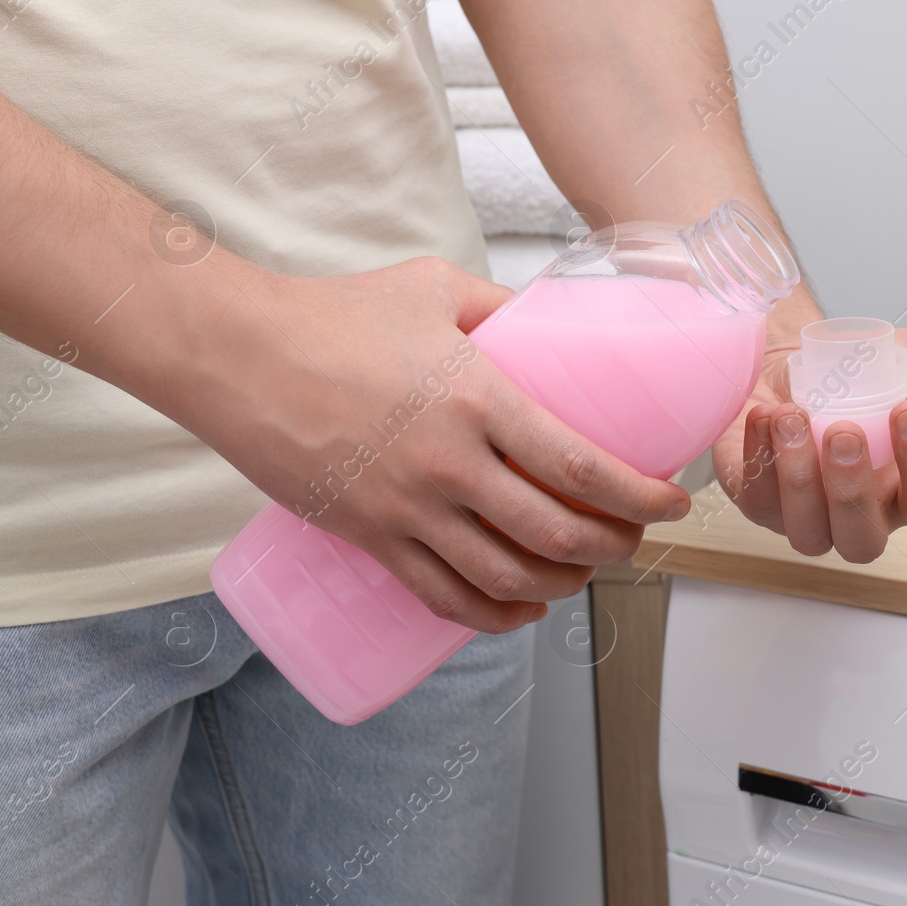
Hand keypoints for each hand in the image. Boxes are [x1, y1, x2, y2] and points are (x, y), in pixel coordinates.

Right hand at [172, 257, 689, 632]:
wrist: (234, 352)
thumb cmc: (333, 313)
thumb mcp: (435, 288)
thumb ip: (500, 307)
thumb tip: (549, 323)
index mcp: (478, 399)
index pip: (583, 468)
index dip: (641, 497)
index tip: (672, 503)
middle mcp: (449, 465)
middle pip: (556, 534)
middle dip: (613, 547)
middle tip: (633, 538)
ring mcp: (405, 510)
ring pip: (505, 575)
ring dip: (561, 585)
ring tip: (584, 571)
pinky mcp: (369, 537)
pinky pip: (441, 597)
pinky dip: (492, 616)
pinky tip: (522, 609)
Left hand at [711, 328, 906, 562]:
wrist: (785, 378)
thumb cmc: (843, 386)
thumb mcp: (882, 365)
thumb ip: (906, 357)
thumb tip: (906, 353)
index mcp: (902, 491)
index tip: (906, 410)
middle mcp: (856, 517)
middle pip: (864, 542)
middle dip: (852, 489)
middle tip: (844, 432)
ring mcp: (805, 520)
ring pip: (807, 532)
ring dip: (800, 475)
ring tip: (791, 415)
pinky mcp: (759, 505)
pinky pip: (758, 499)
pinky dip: (759, 455)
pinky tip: (763, 414)